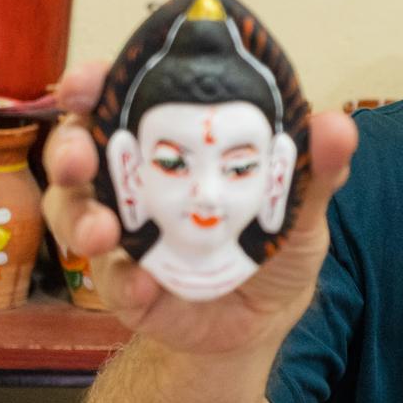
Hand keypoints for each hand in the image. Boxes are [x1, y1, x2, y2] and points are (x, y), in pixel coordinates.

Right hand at [41, 61, 357, 357]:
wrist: (265, 320)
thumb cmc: (274, 242)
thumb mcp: (302, 206)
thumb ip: (316, 170)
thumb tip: (336, 126)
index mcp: (171, 142)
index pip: (120, 99)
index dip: (92, 84)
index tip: (85, 83)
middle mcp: (134, 180)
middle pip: (77, 149)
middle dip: (67, 149)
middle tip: (79, 160)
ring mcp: (122, 233)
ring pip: (72, 213)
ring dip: (81, 219)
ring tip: (104, 234)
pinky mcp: (124, 285)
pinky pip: (109, 279)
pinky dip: (122, 281)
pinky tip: (144, 287)